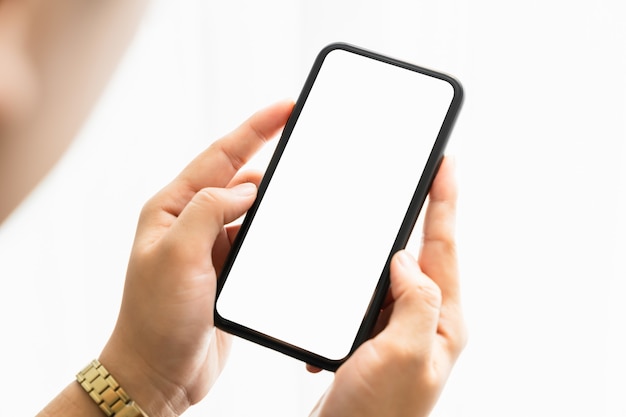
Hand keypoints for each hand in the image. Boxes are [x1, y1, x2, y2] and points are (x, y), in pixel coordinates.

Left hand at [99, 101, 293, 416]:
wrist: (160, 373)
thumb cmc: (155, 320)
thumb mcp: (176, 256)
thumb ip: (210, 211)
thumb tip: (247, 187)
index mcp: (173, 208)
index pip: (220, 156)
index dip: (256, 128)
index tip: (286, 108)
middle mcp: (192, 222)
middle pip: (239, 178)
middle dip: (271, 158)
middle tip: (306, 140)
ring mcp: (212, 247)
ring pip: (253, 211)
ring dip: (276, 200)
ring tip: (305, 188)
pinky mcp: (229, 271)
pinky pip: (257, 240)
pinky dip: (276, 233)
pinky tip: (291, 232)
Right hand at [309, 157, 466, 416]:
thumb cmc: (375, 415)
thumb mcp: (402, 353)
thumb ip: (414, 300)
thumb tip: (405, 261)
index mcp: (440, 323)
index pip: (443, 248)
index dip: (444, 202)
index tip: (445, 165)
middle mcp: (424, 324)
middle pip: (421, 256)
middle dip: (418, 218)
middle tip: (420, 180)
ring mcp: (398, 331)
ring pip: (389, 276)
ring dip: (374, 256)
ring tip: (369, 233)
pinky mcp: (373, 339)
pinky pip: (365, 299)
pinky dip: (350, 289)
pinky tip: (340, 291)